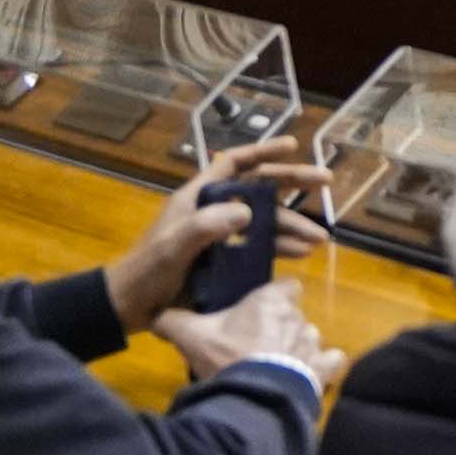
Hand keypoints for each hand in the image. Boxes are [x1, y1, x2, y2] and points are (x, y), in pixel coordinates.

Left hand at [104, 138, 327, 335]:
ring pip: (264, 222)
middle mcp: (212, 211)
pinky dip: (280, 249)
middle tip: (326, 182)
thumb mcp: (173, 247)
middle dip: (292, 184)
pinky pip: (258, 248)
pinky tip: (299, 255)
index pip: (234, 164)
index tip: (293, 146)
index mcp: (198, 198)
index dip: (263, 151)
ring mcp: (220, 236)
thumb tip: (248, 212)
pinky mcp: (224, 261)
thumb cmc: (147, 272)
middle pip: (259, 189)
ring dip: (292, 226)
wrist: (129, 308)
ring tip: (318, 239)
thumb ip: (206, 227)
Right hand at [154, 281, 341, 389]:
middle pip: (293, 315)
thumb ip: (172, 320)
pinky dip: (322, 366)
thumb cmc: (225, 358)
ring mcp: (313, 343)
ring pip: (309, 337)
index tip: (259, 311)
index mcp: (271, 301)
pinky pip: (331, 360)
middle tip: (253, 347)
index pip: (287, 286)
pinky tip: (306, 375)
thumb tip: (154, 314)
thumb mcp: (190, 336)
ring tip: (273, 367)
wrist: (252, 397)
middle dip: (278, 327)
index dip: (277, 296)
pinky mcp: (324, 369)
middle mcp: (298, 317)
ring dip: (296, 348)